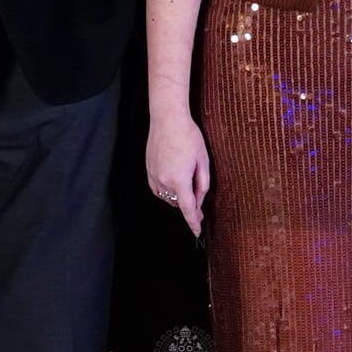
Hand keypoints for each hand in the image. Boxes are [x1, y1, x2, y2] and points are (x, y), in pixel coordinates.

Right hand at [146, 108, 211, 237]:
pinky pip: (158, 189)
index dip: (193, 222)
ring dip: (178, 195)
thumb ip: (202, 184)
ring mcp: (154, 176)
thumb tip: (199, 200)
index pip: (187, 209)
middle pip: (178, 203)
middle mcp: (164, 182)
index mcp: (179, 180)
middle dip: (189, 202)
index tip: (197, 232)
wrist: (167, 119)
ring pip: (168, 197)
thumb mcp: (203, 160)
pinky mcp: (148, 171)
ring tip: (185, 174)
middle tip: (197, 187)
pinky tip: (174, 177)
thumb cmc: (188, 136)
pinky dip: (167, 189)